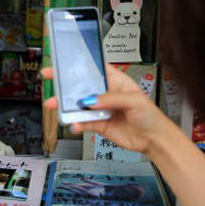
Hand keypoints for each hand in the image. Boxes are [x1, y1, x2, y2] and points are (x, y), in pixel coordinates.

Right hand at [42, 65, 169, 153]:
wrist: (154, 140)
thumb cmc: (151, 116)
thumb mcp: (134, 100)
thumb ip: (111, 99)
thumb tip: (90, 101)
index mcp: (115, 81)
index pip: (93, 70)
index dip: (78, 66)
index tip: (63, 65)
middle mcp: (105, 94)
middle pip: (81, 87)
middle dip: (65, 85)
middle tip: (51, 82)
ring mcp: (100, 110)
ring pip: (78, 106)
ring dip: (66, 106)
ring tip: (56, 106)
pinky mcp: (98, 124)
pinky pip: (83, 123)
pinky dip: (76, 124)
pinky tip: (74, 124)